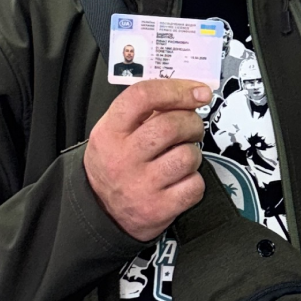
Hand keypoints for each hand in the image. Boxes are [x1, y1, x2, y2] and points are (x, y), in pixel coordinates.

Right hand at [84, 79, 210, 240]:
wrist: (102, 211)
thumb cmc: (115, 163)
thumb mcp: (114, 131)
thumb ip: (145, 110)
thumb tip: (189, 92)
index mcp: (111, 132)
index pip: (143, 97)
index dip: (176, 90)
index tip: (197, 91)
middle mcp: (123, 158)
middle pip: (171, 126)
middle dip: (192, 122)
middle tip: (193, 126)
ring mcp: (141, 185)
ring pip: (188, 156)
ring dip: (193, 153)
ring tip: (182, 156)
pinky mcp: (158, 209)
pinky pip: (195, 186)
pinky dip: (195, 181)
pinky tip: (181, 181)